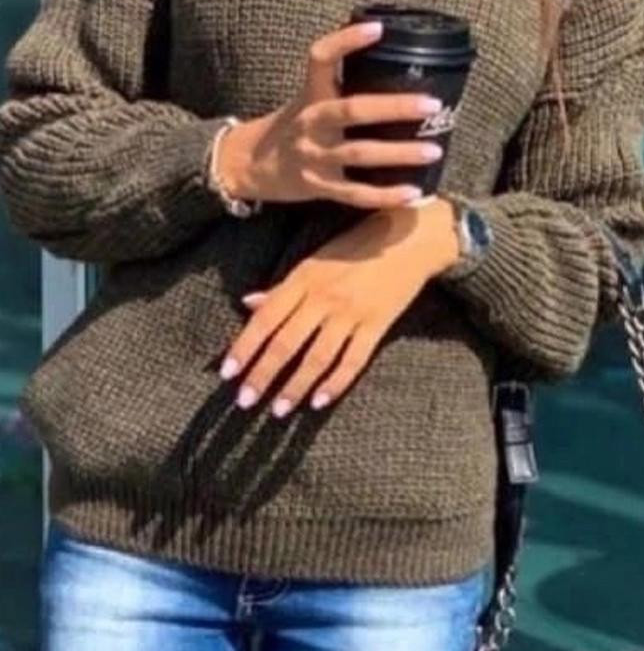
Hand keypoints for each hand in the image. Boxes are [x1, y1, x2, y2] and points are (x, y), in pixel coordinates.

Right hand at [215, 20, 444, 210]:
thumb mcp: (308, 98)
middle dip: (394, 107)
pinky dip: (385, 195)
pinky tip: (412, 192)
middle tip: (431, 104)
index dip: (346, 41)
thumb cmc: (293, 126)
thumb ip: (340, 84)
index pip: (321, 58)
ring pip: (359, 153)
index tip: (378, 29)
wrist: (250, 164)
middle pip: (352, 110)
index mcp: (310, 94)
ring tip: (433, 150)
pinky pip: (354, 193)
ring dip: (399, 153)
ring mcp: (313, 156)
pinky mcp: (318, 186)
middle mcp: (310, 122)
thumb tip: (392, 60)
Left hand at [218, 196, 459, 416]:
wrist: (409, 239)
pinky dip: (335, 384)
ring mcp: (352, 313)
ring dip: (295, 387)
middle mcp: (324, 297)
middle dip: (263, 375)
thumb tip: (248, 302)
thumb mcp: (315, 259)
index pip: (266, 318)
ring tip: (278, 410)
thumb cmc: (357, 246)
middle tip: (244, 402)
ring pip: (317, 357)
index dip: (244, 347)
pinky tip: (319, 402)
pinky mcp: (377, 325)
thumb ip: (284, 286)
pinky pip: (352, 361)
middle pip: (286, 343)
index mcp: (304, 278)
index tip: (227, 373)